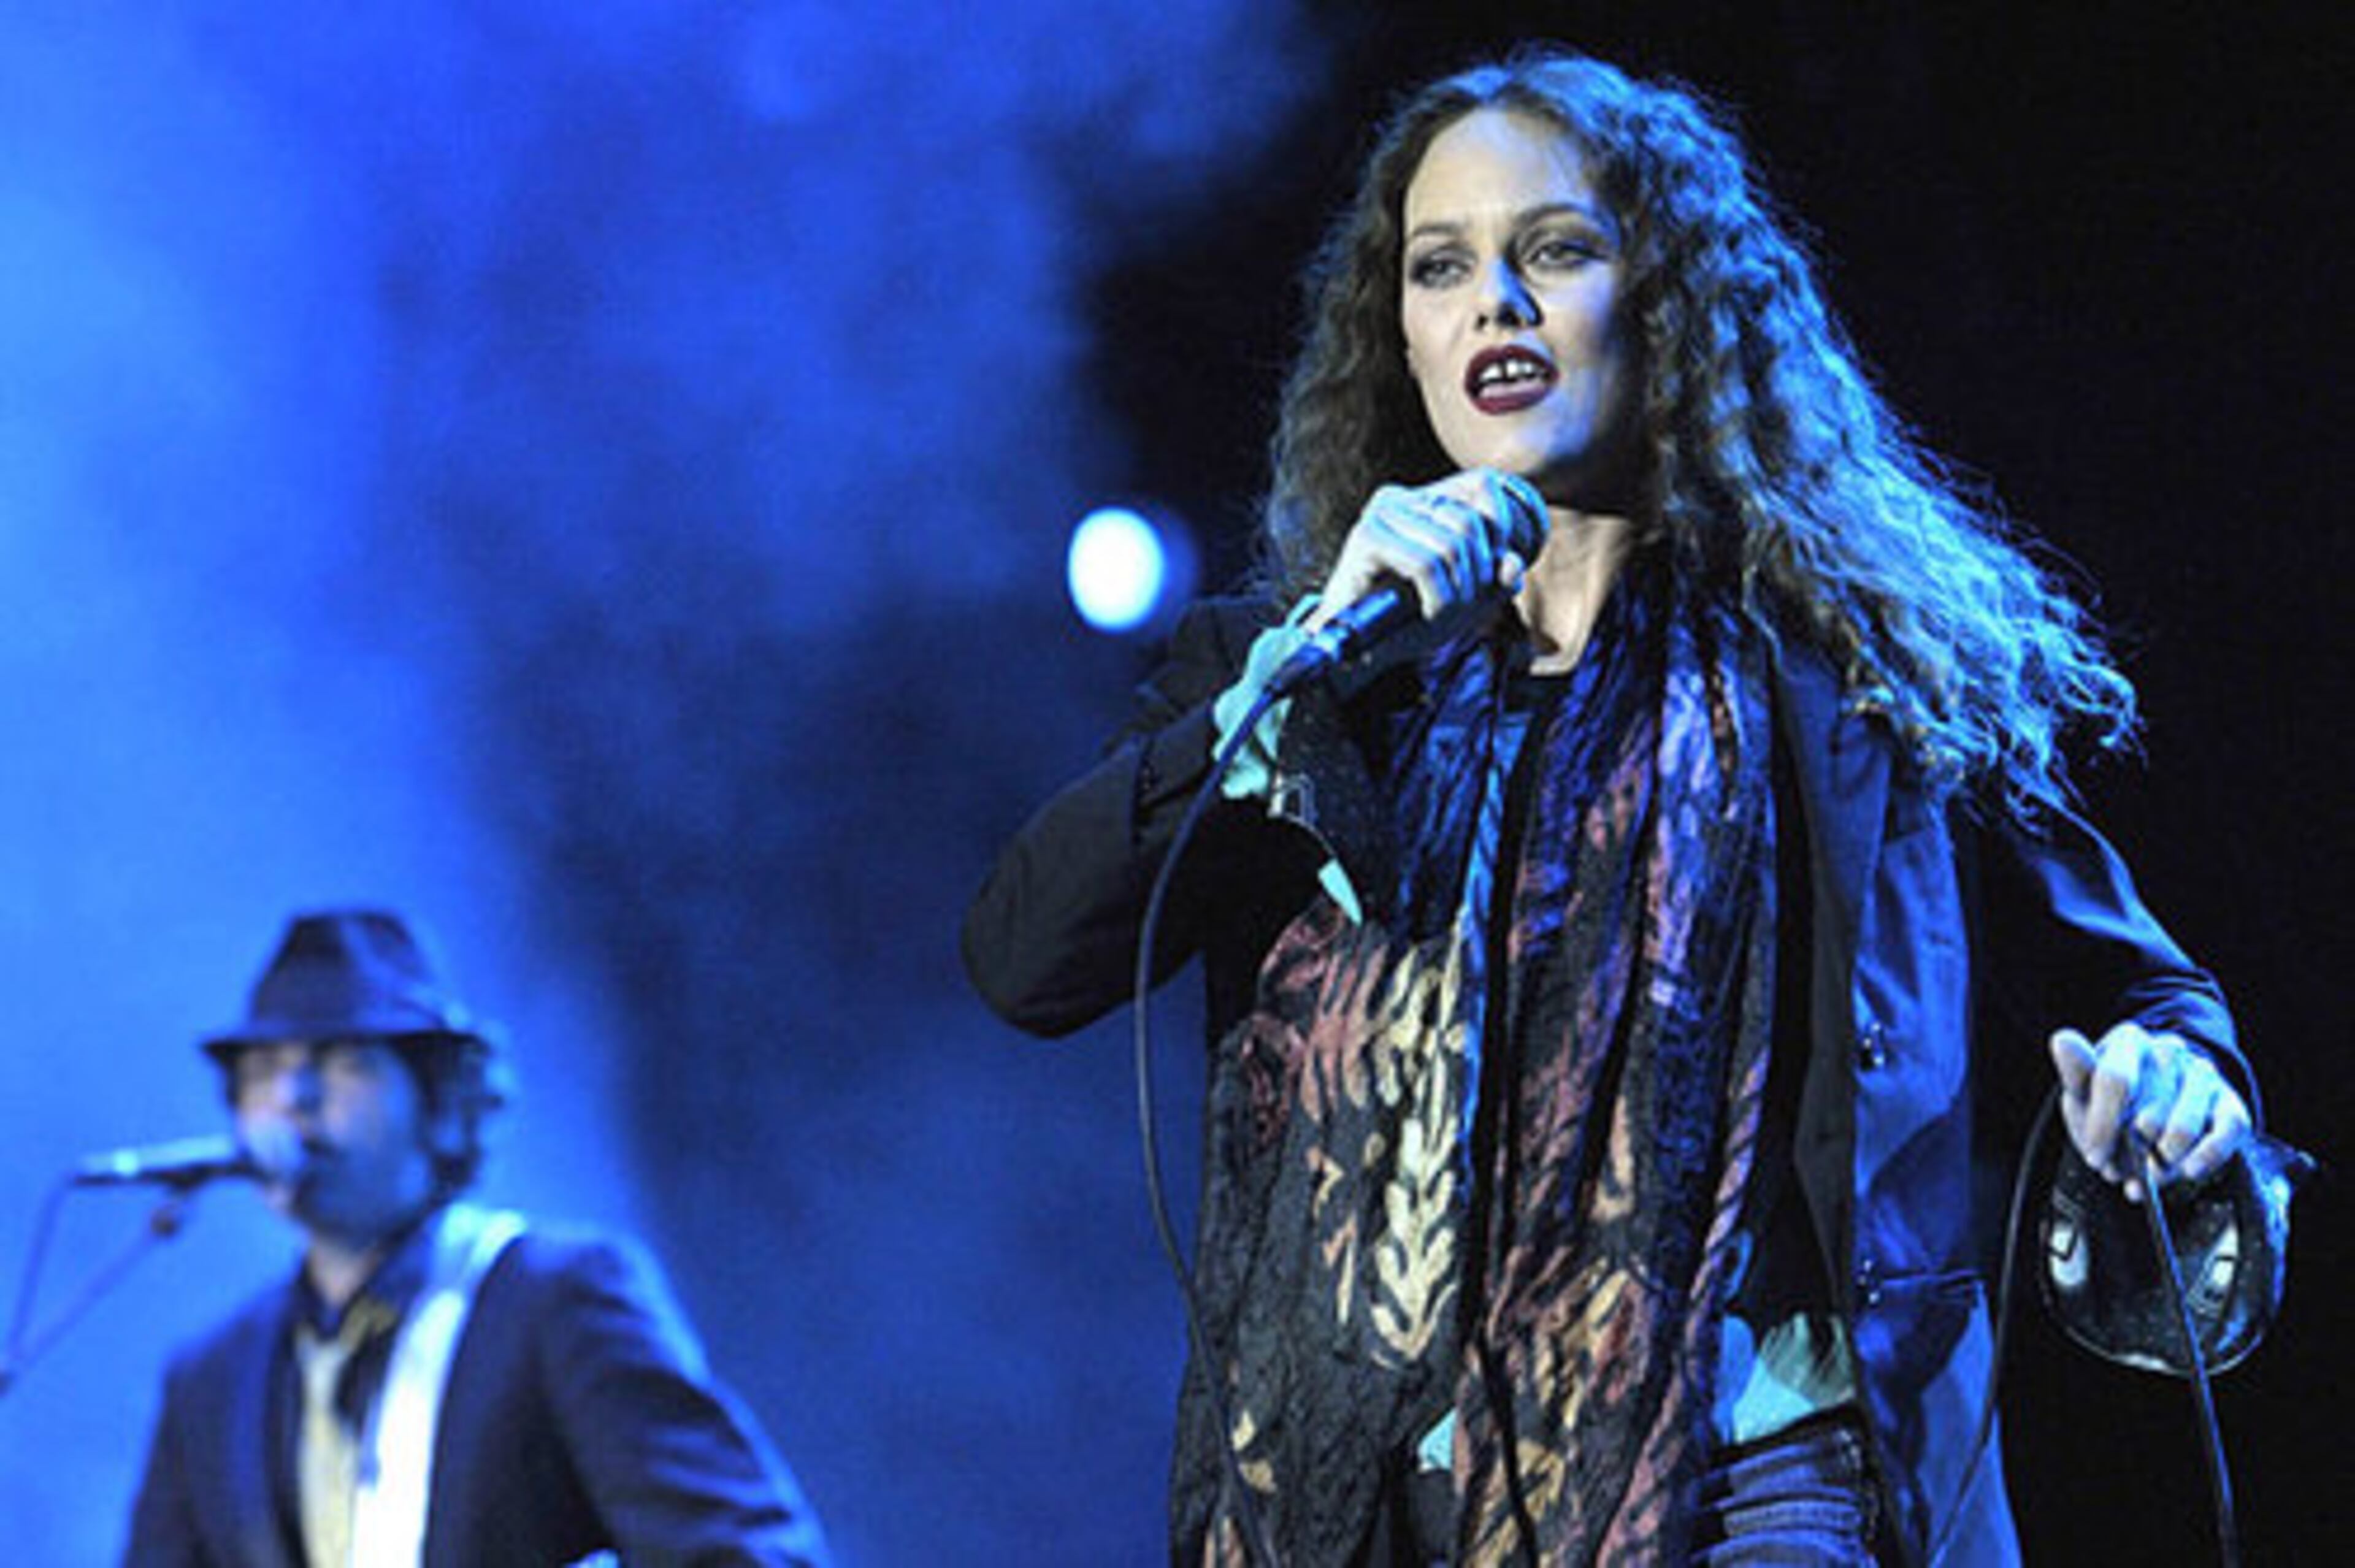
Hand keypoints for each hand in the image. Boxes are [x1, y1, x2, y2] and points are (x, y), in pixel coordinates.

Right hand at [1308, 470, 1546, 632]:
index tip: (1491, 574)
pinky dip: (1439, 598)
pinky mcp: (1365, 538)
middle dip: (1480, 574)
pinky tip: (1431, 616)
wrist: (1353, 654)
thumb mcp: (1465, 600)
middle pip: (1471, 522)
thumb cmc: (1406, 623)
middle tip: (1466, 608)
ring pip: (1452, 544)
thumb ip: (1494, 580)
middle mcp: (1401, 498)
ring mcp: (1380, 515)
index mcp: (1424, 500)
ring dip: (1460, 592)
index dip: (1500, 529)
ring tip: (1445, 616)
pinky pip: (1426, 564)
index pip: (1483, 485)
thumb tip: (1513, 564)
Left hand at [2049, 1023, 2251, 1201]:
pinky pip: (2228, 1132)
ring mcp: (2203, 1074)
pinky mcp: (2230, 1102)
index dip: (2103, 1127)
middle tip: (2119, 1166)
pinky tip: (2186, 1170)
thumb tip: (2062, 1040)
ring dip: (2163, 1163)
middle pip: (2151, 1115)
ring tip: (2148, 1172)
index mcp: (2129, 1041)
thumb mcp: (2083, 1091)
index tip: (2094, 1156)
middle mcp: (2170, 1050)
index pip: (2116, 1080)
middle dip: (2131, 1152)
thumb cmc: (2110, 1102)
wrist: (2151, 1111)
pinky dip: (2206, 1158)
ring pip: (2186, 1129)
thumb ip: (2075, 1071)